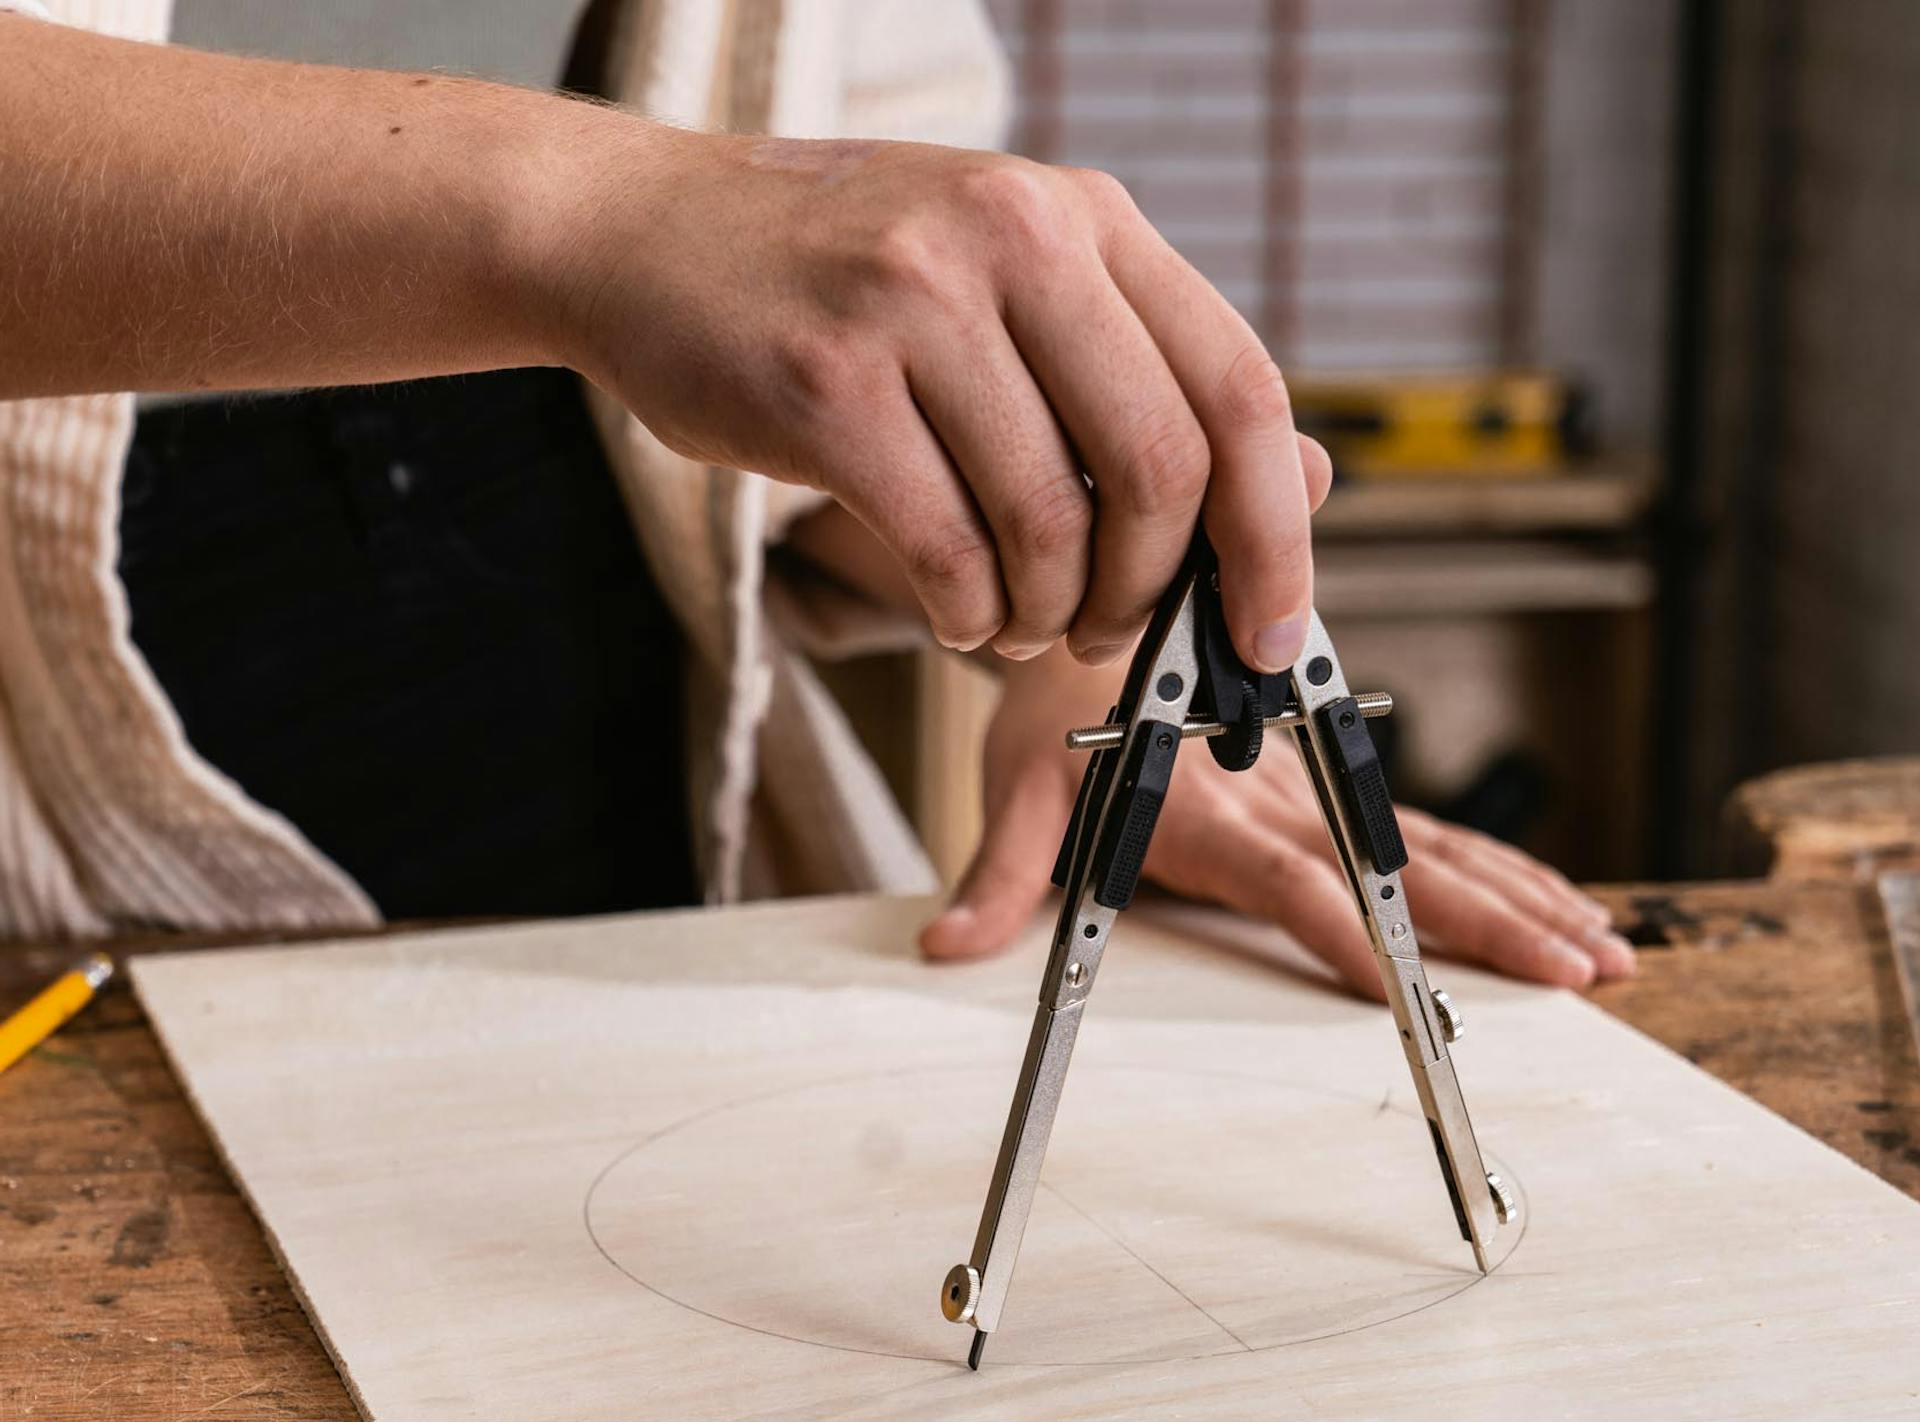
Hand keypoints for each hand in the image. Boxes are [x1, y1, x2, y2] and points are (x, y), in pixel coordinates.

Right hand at [554, 130, 1329, 672]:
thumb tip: (1309, 488)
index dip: (1276, 531)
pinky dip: (968, 618)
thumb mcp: (1014, 288)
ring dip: (1044, 617)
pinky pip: (948, 553)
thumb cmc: (843, 285)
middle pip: (1159, 471)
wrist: (647, 235)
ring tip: (1013, 622)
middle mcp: (1015, 239)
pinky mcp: (827, 385)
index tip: (1269, 629)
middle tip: (1104, 633)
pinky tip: (956, 611)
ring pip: (1049, 527)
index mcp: (1086, 218)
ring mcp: (916, 305)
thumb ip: (1146, 379)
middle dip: (1145, 594)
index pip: (1240, 388)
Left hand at [920, 649, 1636, 998]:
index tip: (1416, 982)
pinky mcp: (1324, 781)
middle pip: (1401, 863)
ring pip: (1435, 844)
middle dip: (1493, 921)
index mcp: (1206, 806)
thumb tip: (948, 948)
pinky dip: (1495, 864)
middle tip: (1575, 968)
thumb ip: (998, 872)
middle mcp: (1275, 795)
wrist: (1082, 605)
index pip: (1291, 878)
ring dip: (1522, 895)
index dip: (1352, 929)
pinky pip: (1421, 826)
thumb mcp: (1013, 787)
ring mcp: (1310, 788)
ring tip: (1600, 945)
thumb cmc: (1048, 704)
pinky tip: (1552, 897)